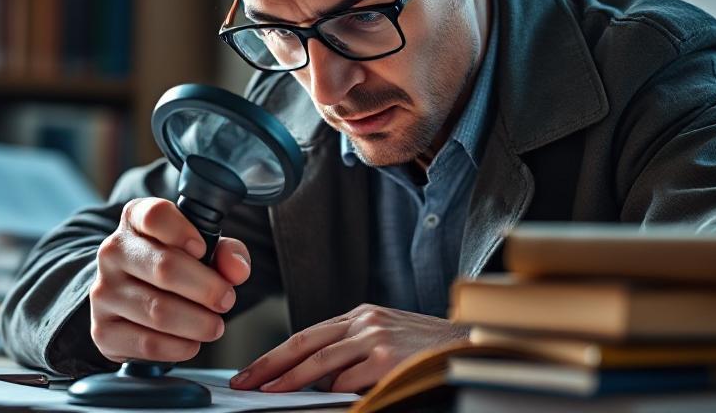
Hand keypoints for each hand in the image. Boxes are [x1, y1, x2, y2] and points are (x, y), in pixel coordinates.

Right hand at [89, 197, 251, 362]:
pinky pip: (147, 343)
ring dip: (197, 323)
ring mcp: (103, 291)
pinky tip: (191, 342)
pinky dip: (179, 347)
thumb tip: (237, 270)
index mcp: (135, 220)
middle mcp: (113, 251)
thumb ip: (227, 252)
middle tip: (226, 300)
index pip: (154, 215)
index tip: (203, 249)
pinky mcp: (103, 330)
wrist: (132, 298)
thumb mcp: (204, 248)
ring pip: (157, 310)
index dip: (183, 232)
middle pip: (164, 267)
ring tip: (214, 325)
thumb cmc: (175, 265)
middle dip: (207, 288)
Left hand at [229, 304, 469, 392]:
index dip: (275, 355)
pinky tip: (318, 400)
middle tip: (244, 384)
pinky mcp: (388, 358)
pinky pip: (349, 380)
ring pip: (321, 362)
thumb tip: (314, 380)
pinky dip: (332, 392)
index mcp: (361, 316)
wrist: (470, 344)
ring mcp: (376, 338)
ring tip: (269, 395)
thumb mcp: (386, 338)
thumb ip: (352, 351)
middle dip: (270, 366)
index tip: (251, 373)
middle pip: (305, 343)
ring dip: (292, 381)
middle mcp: (365, 321)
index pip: (307, 335)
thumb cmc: (427, 348)